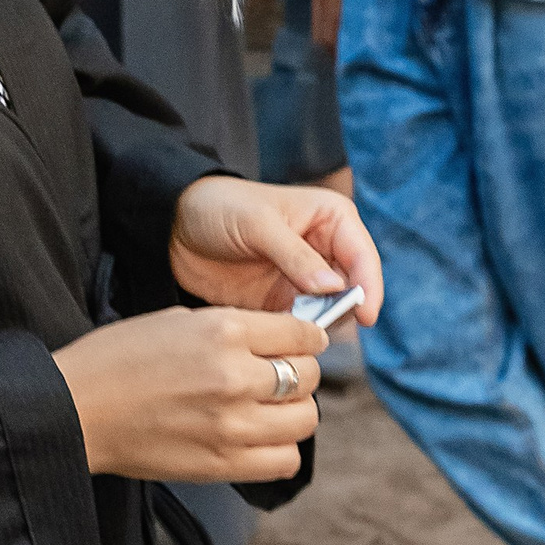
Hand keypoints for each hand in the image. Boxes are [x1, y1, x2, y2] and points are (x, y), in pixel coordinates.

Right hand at [53, 306, 320, 483]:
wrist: (75, 409)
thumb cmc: (117, 359)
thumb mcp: (179, 321)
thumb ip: (235, 329)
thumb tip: (281, 339)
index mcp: (224, 331)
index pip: (302, 335)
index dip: (307, 339)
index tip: (301, 344)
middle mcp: (235, 377)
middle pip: (309, 377)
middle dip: (299, 373)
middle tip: (276, 376)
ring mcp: (232, 425)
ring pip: (305, 420)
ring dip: (292, 412)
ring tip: (267, 409)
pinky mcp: (222, 463)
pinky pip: (284, 461)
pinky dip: (280, 450)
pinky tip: (258, 439)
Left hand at [169, 175, 381, 321]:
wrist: (175, 227)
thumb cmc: (220, 207)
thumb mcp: (258, 224)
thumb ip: (297, 256)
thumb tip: (334, 287)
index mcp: (331, 219)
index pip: (363, 256)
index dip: (368, 287)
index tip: (364, 315)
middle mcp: (325, 250)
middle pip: (352, 289)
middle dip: (342, 310)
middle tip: (322, 327)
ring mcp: (305, 280)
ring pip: (330, 312)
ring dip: (320, 325)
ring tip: (297, 331)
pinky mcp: (283, 303)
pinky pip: (302, 325)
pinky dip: (297, 335)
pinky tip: (282, 337)